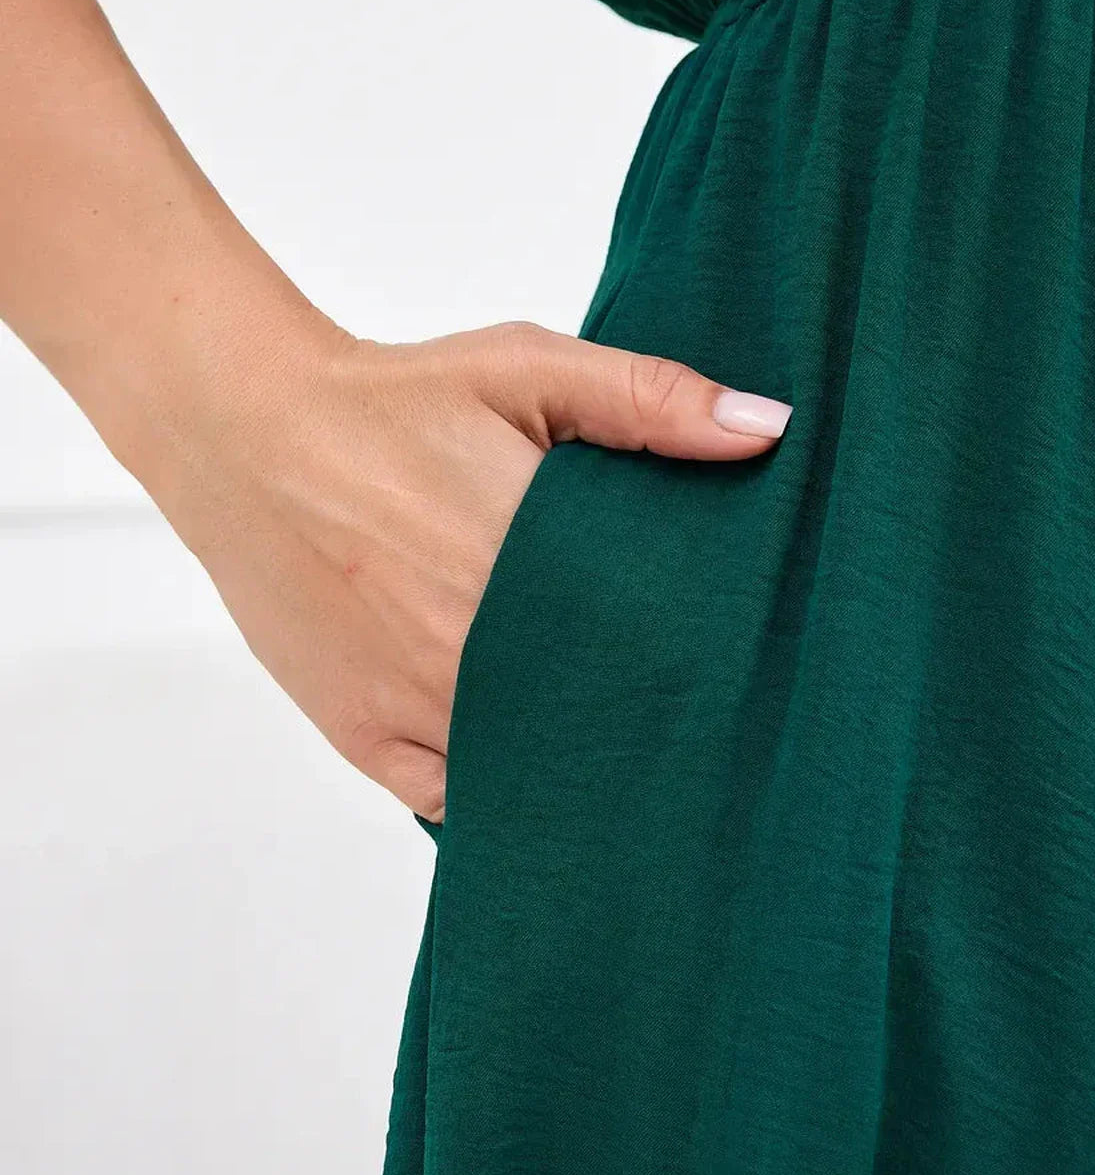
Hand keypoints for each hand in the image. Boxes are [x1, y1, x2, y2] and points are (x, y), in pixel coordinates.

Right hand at [154, 319, 791, 823]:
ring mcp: (420, 709)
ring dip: (579, 766)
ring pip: (535, 776)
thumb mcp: (526, 370)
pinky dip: (498, 790)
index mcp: (531, 565)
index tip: (743, 666)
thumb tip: (767, 431)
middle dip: (651, 723)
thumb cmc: (390, 402)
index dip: (707, 667)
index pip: (661, 652)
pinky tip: (532, 764)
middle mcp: (478, 654)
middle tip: (697, 717)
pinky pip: (457, 804)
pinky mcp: (368, 740)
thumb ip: (650, 399)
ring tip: (622, 745)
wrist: (247, 434)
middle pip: (606, 726)